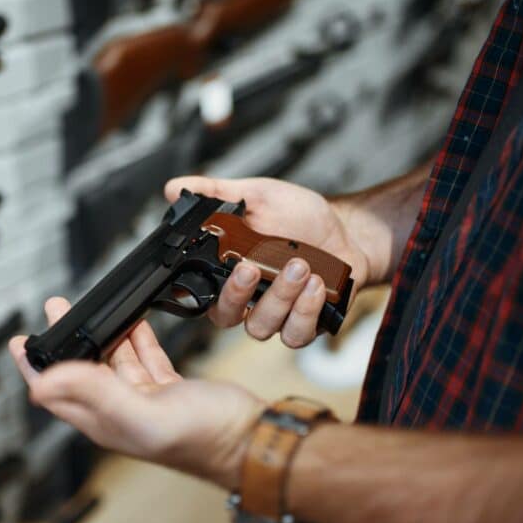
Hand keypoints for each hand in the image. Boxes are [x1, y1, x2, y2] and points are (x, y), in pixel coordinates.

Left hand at [9, 297, 263, 490]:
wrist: (253, 439)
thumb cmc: (206, 439)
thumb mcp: (144, 413)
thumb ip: (96, 394)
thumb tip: (45, 382)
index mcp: (105, 421)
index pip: (56, 393)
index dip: (35, 368)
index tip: (20, 342)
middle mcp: (120, 412)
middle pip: (80, 371)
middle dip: (64, 340)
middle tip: (53, 310)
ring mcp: (145, 400)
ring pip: (111, 360)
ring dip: (98, 334)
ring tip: (83, 308)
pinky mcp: (169, 389)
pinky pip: (143, 358)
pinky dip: (135, 338)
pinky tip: (133, 322)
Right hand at [165, 176, 372, 347]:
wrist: (347, 230)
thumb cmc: (299, 216)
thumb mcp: (256, 195)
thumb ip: (215, 193)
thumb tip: (175, 188)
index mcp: (226, 271)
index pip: (198, 290)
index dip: (194, 288)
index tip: (209, 264)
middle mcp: (247, 299)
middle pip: (225, 315)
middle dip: (236, 293)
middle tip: (251, 267)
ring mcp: (275, 315)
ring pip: (260, 326)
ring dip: (279, 297)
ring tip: (299, 265)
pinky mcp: (304, 325)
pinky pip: (295, 334)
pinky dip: (305, 311)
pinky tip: (317, 285)